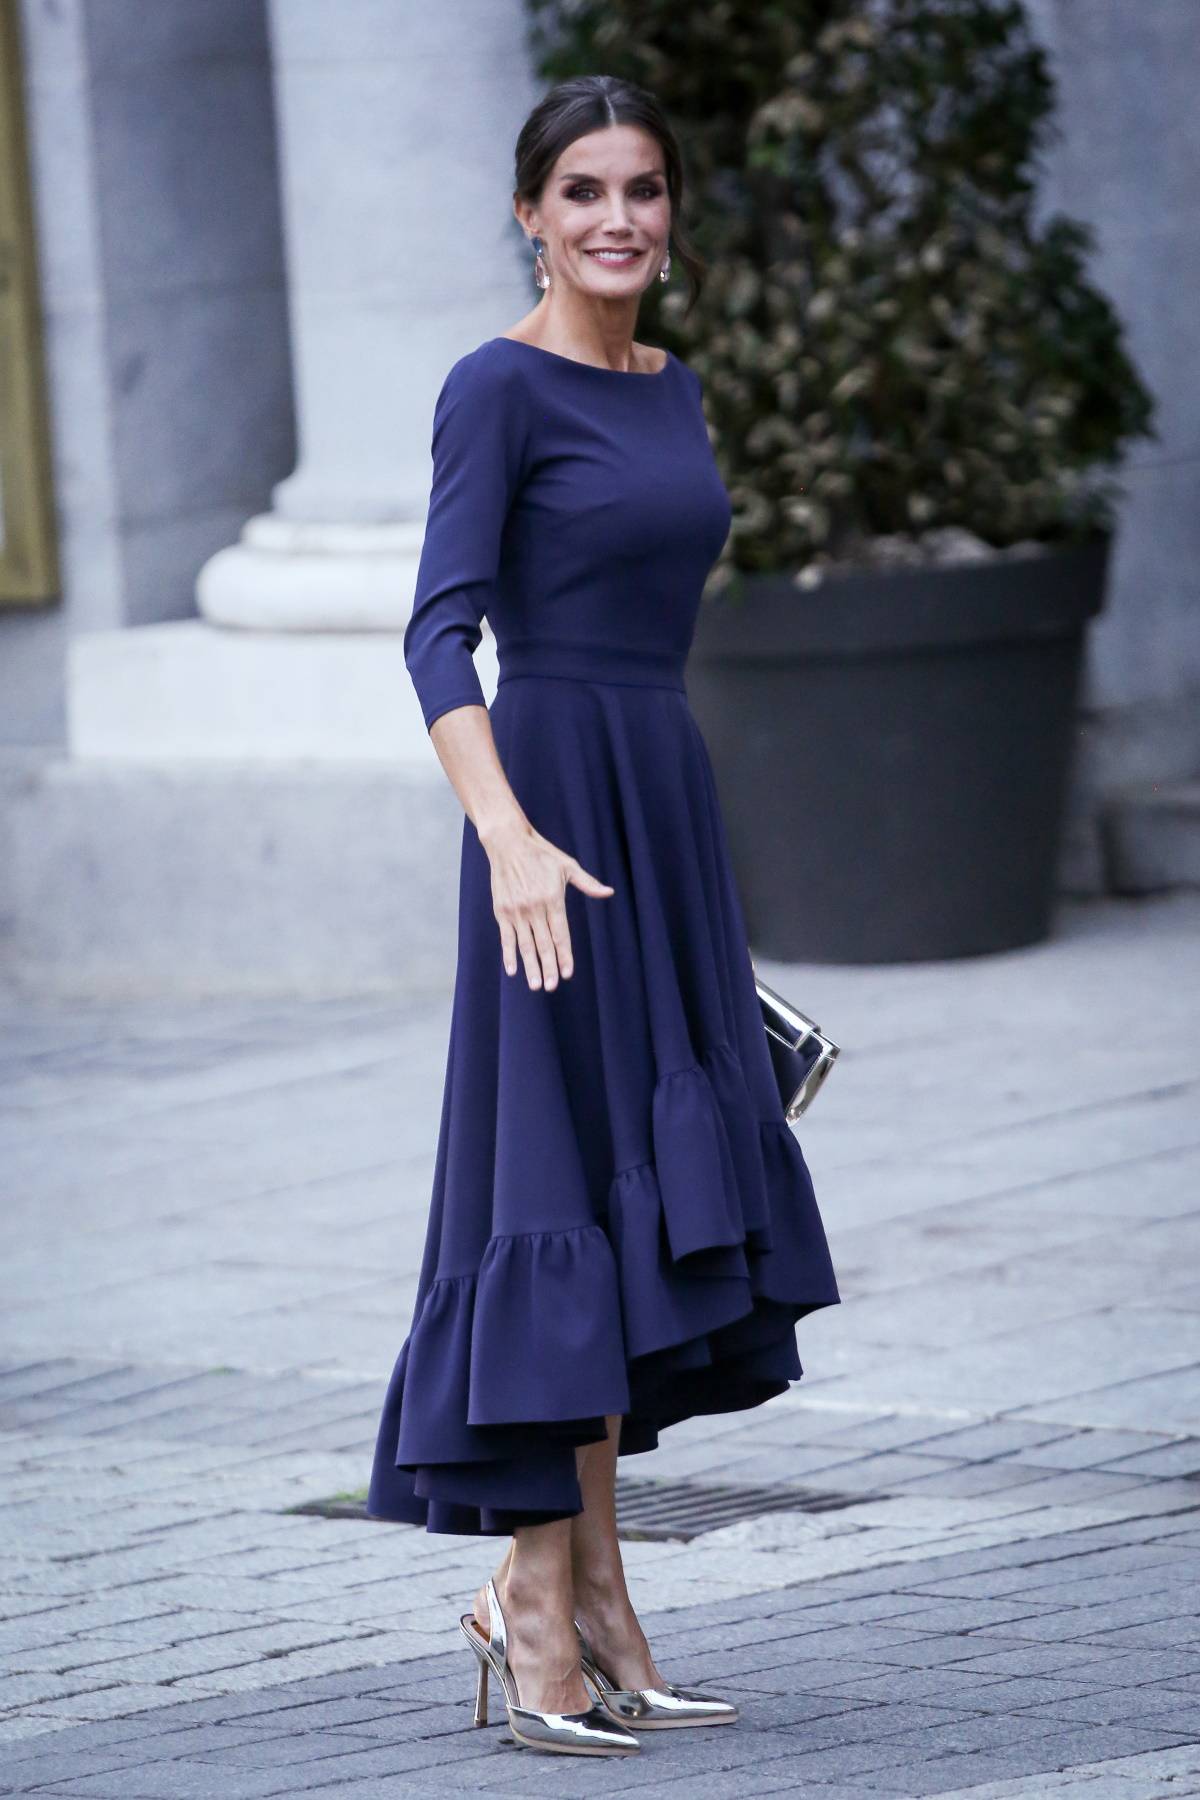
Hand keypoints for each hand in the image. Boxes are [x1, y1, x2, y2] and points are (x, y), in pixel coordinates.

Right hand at [482, 819, 613, 990]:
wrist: (508, 843)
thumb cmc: (542, 854)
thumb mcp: (568, 866)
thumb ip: (588, 883)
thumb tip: (609, 892)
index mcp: (553, 898)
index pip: (561, 934)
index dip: (564, 955)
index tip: (567, 973)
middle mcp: (535, 907)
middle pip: (544, 944)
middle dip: (548, 967)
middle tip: (551, 986)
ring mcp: (517, 910)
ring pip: (525, 944)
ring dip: (531, 966)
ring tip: (535, 985)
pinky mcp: (502, 910)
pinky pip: (506, 937)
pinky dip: (508, 954)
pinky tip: (512, 970)